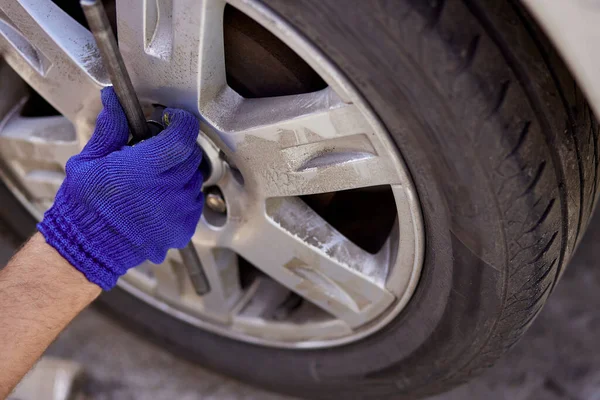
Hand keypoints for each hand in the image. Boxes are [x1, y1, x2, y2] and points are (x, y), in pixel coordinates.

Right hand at [38, 87, 203, 289]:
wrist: (87, 248)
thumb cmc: (84, 205)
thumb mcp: (89, 161)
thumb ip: (111, 129)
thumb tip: (113, 100)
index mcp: (141, 170)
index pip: (183, 136)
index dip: (182, 122)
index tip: (173, 120)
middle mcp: (165, 191)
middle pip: (191, 155)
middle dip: (177, 147)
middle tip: (157, 152)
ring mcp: (177, 213)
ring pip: (195, 178)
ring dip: (180, 172)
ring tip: (155, 179)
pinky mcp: (183, 229)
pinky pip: (194, 201)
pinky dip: (183, 195)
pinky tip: (160, 198)